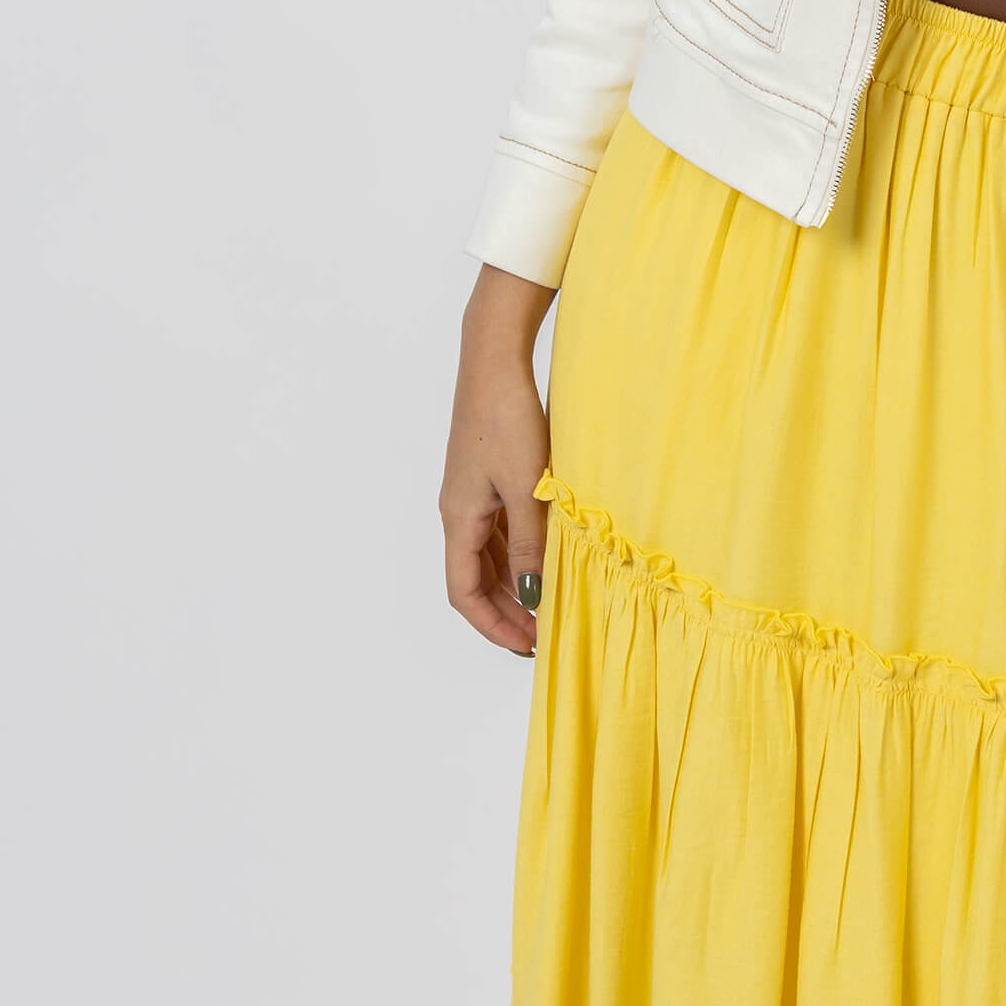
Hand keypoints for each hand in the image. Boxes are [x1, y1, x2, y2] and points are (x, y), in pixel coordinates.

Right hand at [440, 264, 558, 656]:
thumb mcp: (525, 485)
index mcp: (458, 518)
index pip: (463, 593)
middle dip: (504, 611)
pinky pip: (498, 528)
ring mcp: (472, 492)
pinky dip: (517, 550)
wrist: (494, 358)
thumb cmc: (507, 417)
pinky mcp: (487, 473)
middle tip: (542, 634)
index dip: (492, 626)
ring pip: (487, 554)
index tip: (525, 647)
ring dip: (512, 583)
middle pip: (474, 578)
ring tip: (547, 602)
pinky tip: (544, 554)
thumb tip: (530, 596)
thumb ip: (528, 542)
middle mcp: (458, 510)